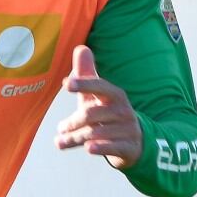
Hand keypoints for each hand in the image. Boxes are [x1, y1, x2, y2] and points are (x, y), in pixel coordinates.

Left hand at [53, 46, 142, 168]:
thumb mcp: (98, 97)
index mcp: (114, 95)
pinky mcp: (130, 147)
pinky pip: (112, 146)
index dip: (83, 84)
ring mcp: (128, 129)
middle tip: (61, 128)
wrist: (135, 143)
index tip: (66, 84)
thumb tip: (81, 48)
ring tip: (61, 142)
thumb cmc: (110, 116)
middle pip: (92, 114)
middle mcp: (123, 110)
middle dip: (73, 122)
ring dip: (76, 138)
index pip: (99, 86)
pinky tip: (88, 148)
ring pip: (97, 133)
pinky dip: (100, 147)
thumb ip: (87, 75)